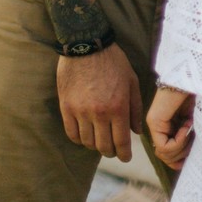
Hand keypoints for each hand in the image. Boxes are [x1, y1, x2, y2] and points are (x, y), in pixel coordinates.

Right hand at [57, 44, 142, 159]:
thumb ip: (135, 108)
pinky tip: (84, 134)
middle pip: (103, 146)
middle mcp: (99, 113)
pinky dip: (78, 138)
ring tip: (99, 139)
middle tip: (113, 149)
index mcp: (118, 107)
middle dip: (110, 151)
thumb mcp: (131, 81)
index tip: (125, 157)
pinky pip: (71, 133)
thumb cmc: (113, 61)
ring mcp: (80, 111)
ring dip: (94, 145)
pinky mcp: (66, 107)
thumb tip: (136, 131)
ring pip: (87, 142)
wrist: (87, 44)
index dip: (124, 154)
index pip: (121, 142)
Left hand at [146, 86, 195, 169]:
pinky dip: (179, 141)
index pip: (167, 155)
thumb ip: (190, 138)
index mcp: (169, 126)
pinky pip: (164, 146)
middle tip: (194, 140)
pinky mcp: (154, 121)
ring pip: (164, 154)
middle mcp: (159, 126)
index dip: (179, 161)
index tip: (191, 157)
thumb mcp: (196, 122)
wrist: (194, 76)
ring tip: (191, 130)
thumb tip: (184, 162)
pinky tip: (187, 125)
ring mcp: (155, 123)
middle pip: (165, 157)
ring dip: (182, 147)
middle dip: (182, 154)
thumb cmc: (199, 95)